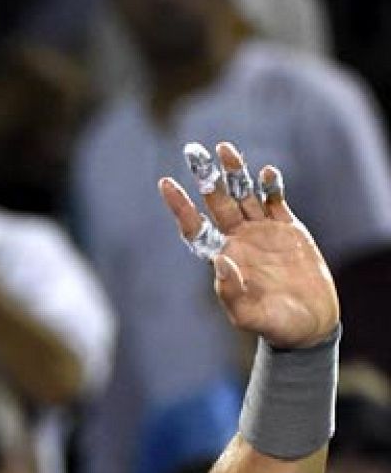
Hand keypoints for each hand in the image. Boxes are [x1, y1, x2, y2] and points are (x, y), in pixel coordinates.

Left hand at [159, 141, 339, 349]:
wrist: (308, 323)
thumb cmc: (273, 324)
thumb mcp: (249, 315)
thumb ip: (232, 292)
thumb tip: (221, 261)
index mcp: (222, 257)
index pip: (195, 227)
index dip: (180, 206)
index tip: (165, 183)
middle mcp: (238, 239)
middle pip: (216, 202)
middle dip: (205, 177)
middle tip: (192, 151)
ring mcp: (262, 231)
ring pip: (244, 195)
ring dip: (235, 172)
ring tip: (224, 147)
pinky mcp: (287, 228)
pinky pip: (275, 201)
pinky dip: (271, 187)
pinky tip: (267, 173)